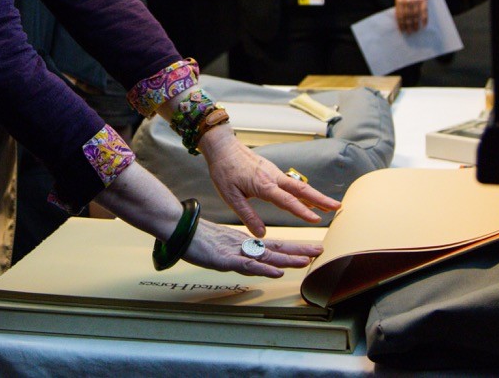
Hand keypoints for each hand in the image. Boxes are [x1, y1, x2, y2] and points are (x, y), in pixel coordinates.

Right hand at [183, 219, 322, 277]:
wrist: (179, 228)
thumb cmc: (196, 237)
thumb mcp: (220, 247)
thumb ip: (236, 252)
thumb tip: (248, 257)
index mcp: (244, 244)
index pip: (274, 246)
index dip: (293, 248)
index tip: (310, 250)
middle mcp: (244, 246)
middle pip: (276, 249)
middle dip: (299, 251)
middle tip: (319, 250)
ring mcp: (235, 252)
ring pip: (266, 256)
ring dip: (288, 258)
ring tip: (306, 259)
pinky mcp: (224, 259)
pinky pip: (247, 265)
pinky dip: (263, 268)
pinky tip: (276, 270)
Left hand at [197, 125, 340, 236]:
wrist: (223, 147)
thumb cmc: (224, 171)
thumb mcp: (230, 196)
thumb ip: (247, 215)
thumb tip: (261, 234)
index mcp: (263, 185)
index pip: (287, 200)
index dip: (302, 211)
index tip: (317, 220)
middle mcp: (273, 177)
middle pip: (302, 190)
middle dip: (321, 199)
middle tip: (338, 207)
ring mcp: (274, 173)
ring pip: (299, 186)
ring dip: (315, 196)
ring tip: (330, 206)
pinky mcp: (272, 171)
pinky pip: (292, 183)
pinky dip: (304, 192)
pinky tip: (309, 199)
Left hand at [395, 0, 429, 32]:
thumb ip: (401, 2)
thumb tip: (403, 15)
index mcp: (399, 0)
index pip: (399, 15)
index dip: (400, 24)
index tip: (402, 30)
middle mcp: (406, 1)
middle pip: (407, 17)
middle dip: (408, 26)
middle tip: (409, 33)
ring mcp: (415, 0)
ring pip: (415, 16)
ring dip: (415, 25)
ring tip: (415, 31)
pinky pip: (424, 12)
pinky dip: (424, 20)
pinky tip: (424, 25)